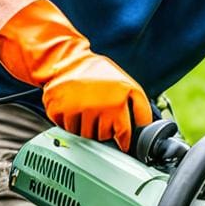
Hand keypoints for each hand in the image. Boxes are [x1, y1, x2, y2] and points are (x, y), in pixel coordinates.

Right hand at [0, 0, 152, 150]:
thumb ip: (139, 106)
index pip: (123, 133)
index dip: (124, 141)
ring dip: (86, 128)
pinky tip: (73, 110)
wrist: (70, 60)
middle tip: (100, 116)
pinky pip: (67, 129)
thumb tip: (146, 127)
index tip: (123, 145)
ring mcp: (77, 108)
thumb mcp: (127, 85)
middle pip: (103, 136)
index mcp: (117, 100)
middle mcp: (97, 106)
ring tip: (87, 111)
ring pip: (85, 135)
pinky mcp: (58, 110)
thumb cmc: (100, 74)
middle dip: (104, 130)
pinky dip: (69, 123)